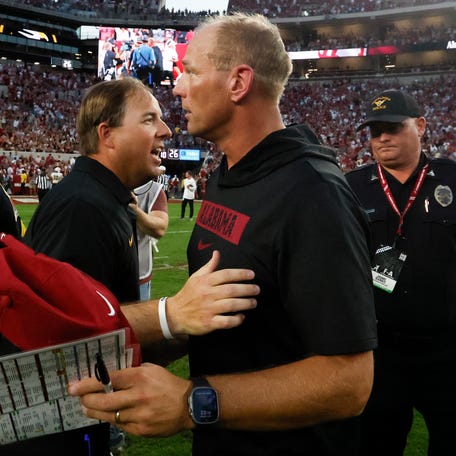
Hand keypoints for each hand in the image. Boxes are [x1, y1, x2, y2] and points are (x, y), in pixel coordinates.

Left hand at [68, 363, 191, 436]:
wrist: (188, 405)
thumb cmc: (167, 384)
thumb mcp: (151, 369)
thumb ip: (131, 372)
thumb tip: (110, 375)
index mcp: (140, 377)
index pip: (109, 380)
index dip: (88, 384)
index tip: (74, 387)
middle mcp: (138, 396)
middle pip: (104, 400)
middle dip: (86, 399)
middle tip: (79, 398)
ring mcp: (139, 415)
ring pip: (108, 415)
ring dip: (95, 411)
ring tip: (88, 407)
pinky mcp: (141, 429)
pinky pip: (119, 424)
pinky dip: (111, 419)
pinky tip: (107, 414)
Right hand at [168, 250, 258, 335]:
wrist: (175, 315)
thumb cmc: (188, 294)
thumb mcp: (196, 277)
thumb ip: (209, 266)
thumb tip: (217, 253)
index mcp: (205, 281)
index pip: (226, 274)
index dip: (240, 274)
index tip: (252, 275)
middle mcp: (207, 294)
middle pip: (231, 290)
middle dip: (247, 289)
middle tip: (257, 289)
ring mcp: (208, 309)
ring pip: (231, 305)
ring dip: (245, 303)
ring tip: (253, 302)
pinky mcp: (209, 323)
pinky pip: (227, 321)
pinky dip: (236, 319)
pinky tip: (241, 316)